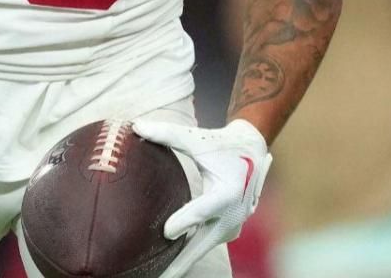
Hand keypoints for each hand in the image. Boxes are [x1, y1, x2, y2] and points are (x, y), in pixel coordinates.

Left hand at [129, 118, 270, 277]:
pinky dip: (188, 256)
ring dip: (181, 263)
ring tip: (159, 276)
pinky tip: (169, 267)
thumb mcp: (199, 140)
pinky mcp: (228, 231)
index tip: (166, 232)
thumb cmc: (223, 144)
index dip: (184, 221)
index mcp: (227, 192)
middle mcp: (232, 215)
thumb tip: (136, 127)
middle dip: (179, 265)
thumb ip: (168, 135)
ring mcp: (231, 226)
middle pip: (200, 246)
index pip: (202, 211)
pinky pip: (205, 245)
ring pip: (201, 249)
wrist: (254, 151)